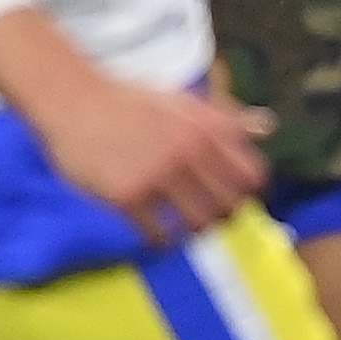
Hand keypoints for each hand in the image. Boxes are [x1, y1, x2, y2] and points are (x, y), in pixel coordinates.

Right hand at [23, 64, 270, 244]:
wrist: (71, 99)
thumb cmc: (129, 100)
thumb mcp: (183, 101)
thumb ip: (226, 119)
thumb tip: (269, 125)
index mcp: (204, 127)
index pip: (251, 174)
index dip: (250, 192)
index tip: (236, 197)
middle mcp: (185, 150)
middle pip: (230, 205)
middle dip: (224, 216)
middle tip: (211, 218)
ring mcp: (156, 174)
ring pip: (198, 223)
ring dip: (196, 232)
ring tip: (185, 228)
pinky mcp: (127, 195)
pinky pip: (157, 233)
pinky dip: (161, 240)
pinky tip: (156, 234)